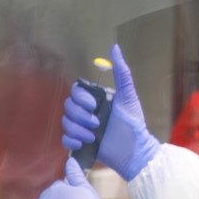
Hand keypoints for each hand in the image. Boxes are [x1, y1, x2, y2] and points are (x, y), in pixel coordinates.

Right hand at [61, 44, 160, 179]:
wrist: (133, 150)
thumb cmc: (133, 123)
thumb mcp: (128, 96)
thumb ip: (121, 73)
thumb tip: (114, 47)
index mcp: (96, 100)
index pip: (76, 92)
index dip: (81, 98)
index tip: (94, 106)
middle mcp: (87, 112)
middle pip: (68, 107)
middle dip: (80, 116)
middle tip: (97, 124)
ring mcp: (82, 127)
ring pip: (66, 122)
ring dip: (77, 130)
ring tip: (93, 137)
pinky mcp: (80, 143)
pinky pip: (65, 139)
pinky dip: (71, 141)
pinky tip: (83, 144)